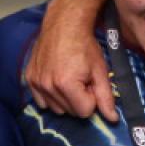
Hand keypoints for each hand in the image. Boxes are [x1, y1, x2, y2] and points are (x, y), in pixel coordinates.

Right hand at [26, 0, 116, 121]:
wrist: (64, 26)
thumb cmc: (86, 46)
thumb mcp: (100, 71)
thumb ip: (106, 97)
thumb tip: (112, 119)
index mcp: (66, 85)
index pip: (85, 112)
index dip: (93, 99)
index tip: (92, 83)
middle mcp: (47, 86)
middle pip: (71, 112)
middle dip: (81, 99)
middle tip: (83, 80)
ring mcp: (36, 83)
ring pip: (58, 108)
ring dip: (67, 99)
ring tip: (72, 78)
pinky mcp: (30, 80)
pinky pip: (43, 102)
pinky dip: (53, 96)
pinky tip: (59, 80)